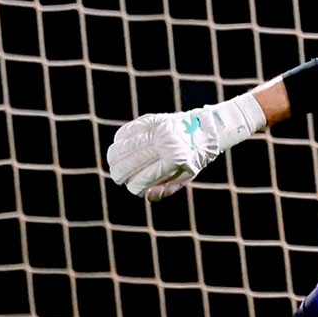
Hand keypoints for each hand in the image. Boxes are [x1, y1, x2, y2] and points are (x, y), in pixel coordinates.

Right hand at [107, 97, 260, 200]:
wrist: (204, 130)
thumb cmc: (193, 157)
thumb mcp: (186, 177)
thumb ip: (166, 189)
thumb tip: (146, 196)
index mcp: (174, 160)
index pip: (144, 179)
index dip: (134, 187)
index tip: (132, 189)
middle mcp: (164, 144)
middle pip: (130, 162)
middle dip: (120, 174)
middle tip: (118, 178)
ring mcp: (157, 130)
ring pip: (124, 146)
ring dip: (114, 158)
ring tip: (113, 165)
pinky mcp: (151, 119)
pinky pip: (127, 130)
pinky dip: (119, 140)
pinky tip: (119, 147)